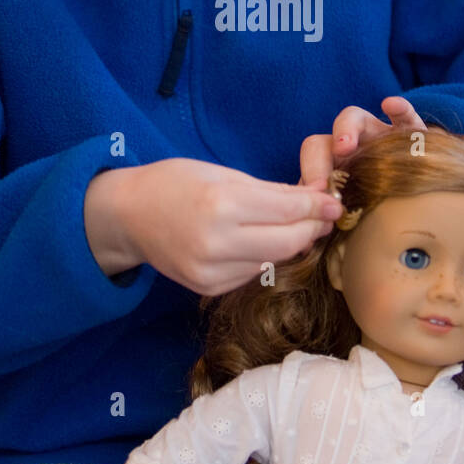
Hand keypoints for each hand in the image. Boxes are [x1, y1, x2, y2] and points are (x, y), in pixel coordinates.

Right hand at [96, 157, 342, 296]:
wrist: (128, 214)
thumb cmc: (175, 183)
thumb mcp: (223, 174)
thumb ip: (271, 191)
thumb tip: (317, 197)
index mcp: (220, 205)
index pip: (288, 210)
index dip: (317, 206)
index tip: (335, 201)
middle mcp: (215, 243)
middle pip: (288, 243)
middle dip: (312, 229)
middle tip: (325, 216)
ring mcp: (210, 272)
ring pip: (273, 261)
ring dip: (292, 244)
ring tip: (298, 226)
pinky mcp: (207, 288)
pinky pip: (252, 274)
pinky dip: (265, 258)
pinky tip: (262, 242)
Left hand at [299, 96, 427, 206]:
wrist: (419, 198)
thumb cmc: (378, 205)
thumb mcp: (354, 211)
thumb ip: (332, 212)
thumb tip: (310, 232)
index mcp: (332, 164)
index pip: (312, 156)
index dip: (310, 171)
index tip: (313, 195)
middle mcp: (350, 146)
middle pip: (325, 139)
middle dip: (318, 158)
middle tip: (321, 183)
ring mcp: (378, 135)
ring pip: (354, 119)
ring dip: (346, 129)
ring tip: (344, 146)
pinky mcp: (412, 135)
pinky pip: (406, 117)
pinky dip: (400, 108)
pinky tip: (390, 105)